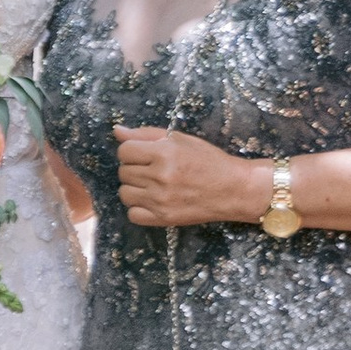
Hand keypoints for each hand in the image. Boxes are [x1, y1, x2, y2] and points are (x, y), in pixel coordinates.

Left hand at [112, 126, 270, 227]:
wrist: (233, 189)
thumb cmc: (208, 160)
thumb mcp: (179, 139)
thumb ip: (146, 134)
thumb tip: (117, 131)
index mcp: (163, 153)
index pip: (124, 151)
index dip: (131, 150)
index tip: (144, 153)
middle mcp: (160, 177)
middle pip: (123, 172)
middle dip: (134, 168)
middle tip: (152, 169)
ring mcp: (161, 200)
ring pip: (124, 193)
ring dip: (134, 188)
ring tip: (151, 185)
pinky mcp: (164, 219)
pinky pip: (133, 215)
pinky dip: (139, 208)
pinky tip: (151, 201)